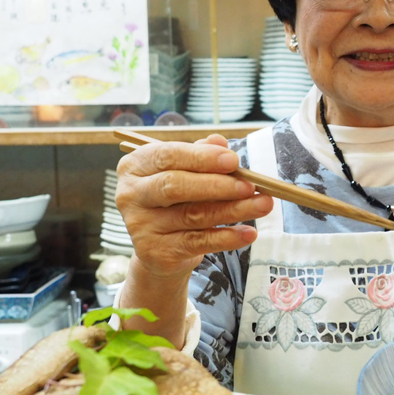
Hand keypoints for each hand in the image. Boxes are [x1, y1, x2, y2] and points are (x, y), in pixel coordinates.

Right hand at [115, 134, 273, 279]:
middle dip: (217, 185)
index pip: (168, 156)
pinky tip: (249, 233)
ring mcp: (140, 226)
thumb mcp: (186, 173)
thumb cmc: (176, 201)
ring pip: (193, 215)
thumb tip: (220, 142)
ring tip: (262, 205)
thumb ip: (200, 156)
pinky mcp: (156, 252)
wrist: (161, 248)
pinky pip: (199, 242)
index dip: (202, 158)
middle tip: (250, 185)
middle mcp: (131, 195)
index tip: (234, 160)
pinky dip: (228, 237)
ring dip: (233, 210)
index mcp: (135, 166)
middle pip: (175, 186)